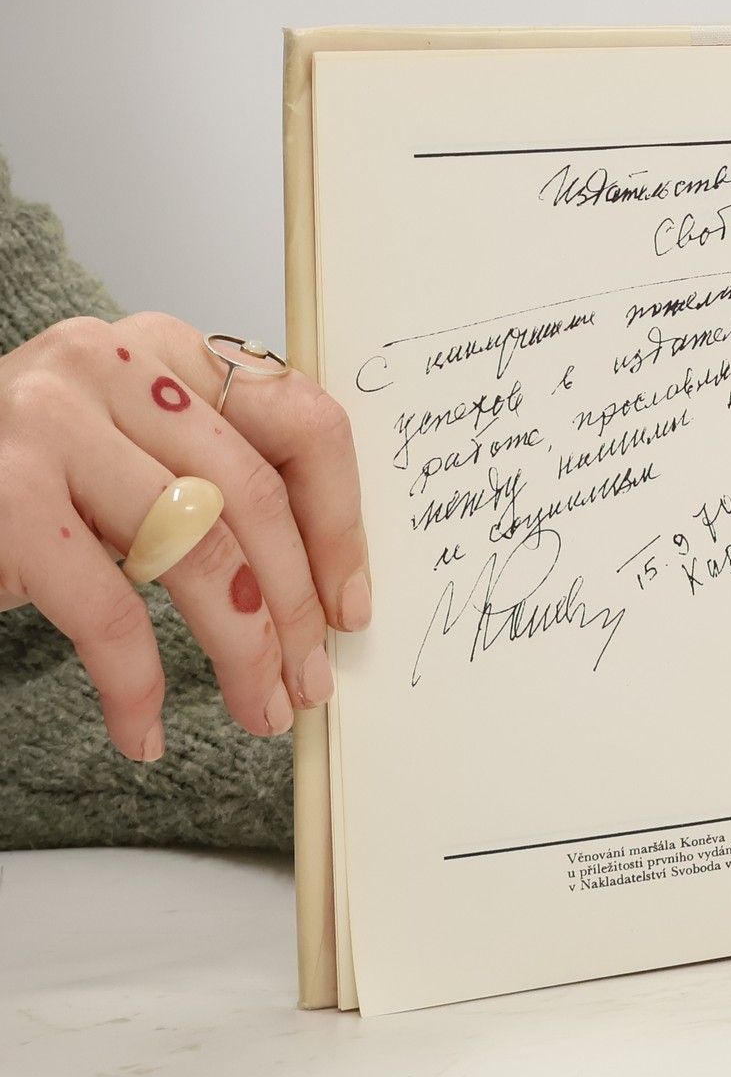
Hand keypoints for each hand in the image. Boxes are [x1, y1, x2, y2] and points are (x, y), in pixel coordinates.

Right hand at [0, 312, 368, 758]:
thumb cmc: (19, 481)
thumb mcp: (126, 452)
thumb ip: (211, 474)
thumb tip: (320, 580)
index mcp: (168, 346)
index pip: (301, 422)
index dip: (339, 523)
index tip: (351, 603)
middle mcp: (115, 364)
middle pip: (254, 496)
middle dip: (295, 605)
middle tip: (310, 679)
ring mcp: (53, 424)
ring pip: (197, 550)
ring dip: (241, 649)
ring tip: (260, 708)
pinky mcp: (7, 497)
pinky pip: (108, 608)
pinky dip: (137, 684)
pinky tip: (146, 730)